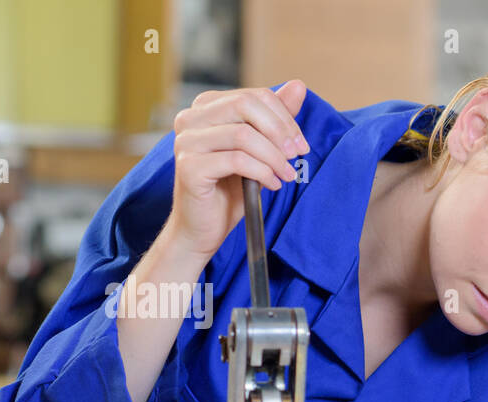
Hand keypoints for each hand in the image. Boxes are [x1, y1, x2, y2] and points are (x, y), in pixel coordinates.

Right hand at [165, 79, 308, 260]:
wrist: (203, 228)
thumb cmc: (230, 190)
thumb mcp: (259, 151)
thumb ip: (274, 119)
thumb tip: (298, 86)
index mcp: (206, 108)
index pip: (254, 96)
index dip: (284, 118)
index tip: (301, 144)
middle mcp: (190, 118)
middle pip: (246, 105)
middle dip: (280, 131)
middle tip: (297, 155)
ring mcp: (186, 141)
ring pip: (243, 135)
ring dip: (274, 157)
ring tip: (287, 175)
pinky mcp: (189, 167)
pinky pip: (236, 160)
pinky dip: (262, 172)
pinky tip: (272, 184)